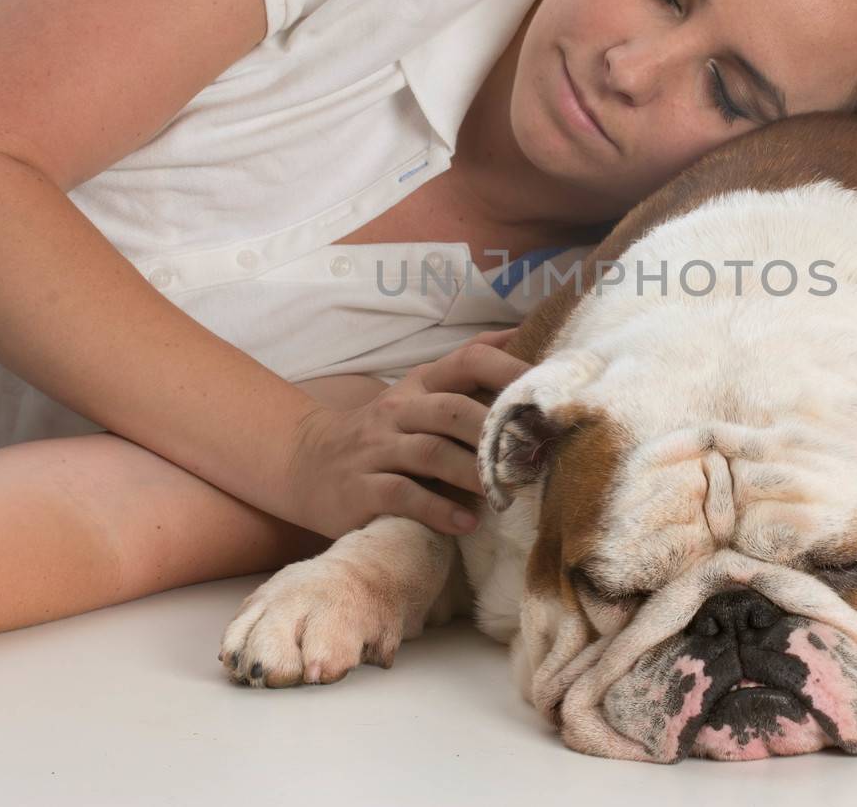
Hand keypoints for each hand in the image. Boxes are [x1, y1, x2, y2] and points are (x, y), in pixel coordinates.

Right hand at [284, 328, 529, 539]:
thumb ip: (467, 369)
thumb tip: (522, 334)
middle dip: (496, 431)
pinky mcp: (360, 490)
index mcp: (420, 384)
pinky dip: (437, 510)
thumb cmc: (384, 432)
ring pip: (430, 453)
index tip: (549, 390)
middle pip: (453, 410)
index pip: (467, 360)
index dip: (508, 371)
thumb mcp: (420, 393)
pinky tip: (467, 523)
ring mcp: (376, 450)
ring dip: (473, 473)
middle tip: (536, 455)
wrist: (306, 463)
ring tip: (506, 492)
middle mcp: (398, 410)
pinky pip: (402, 496)